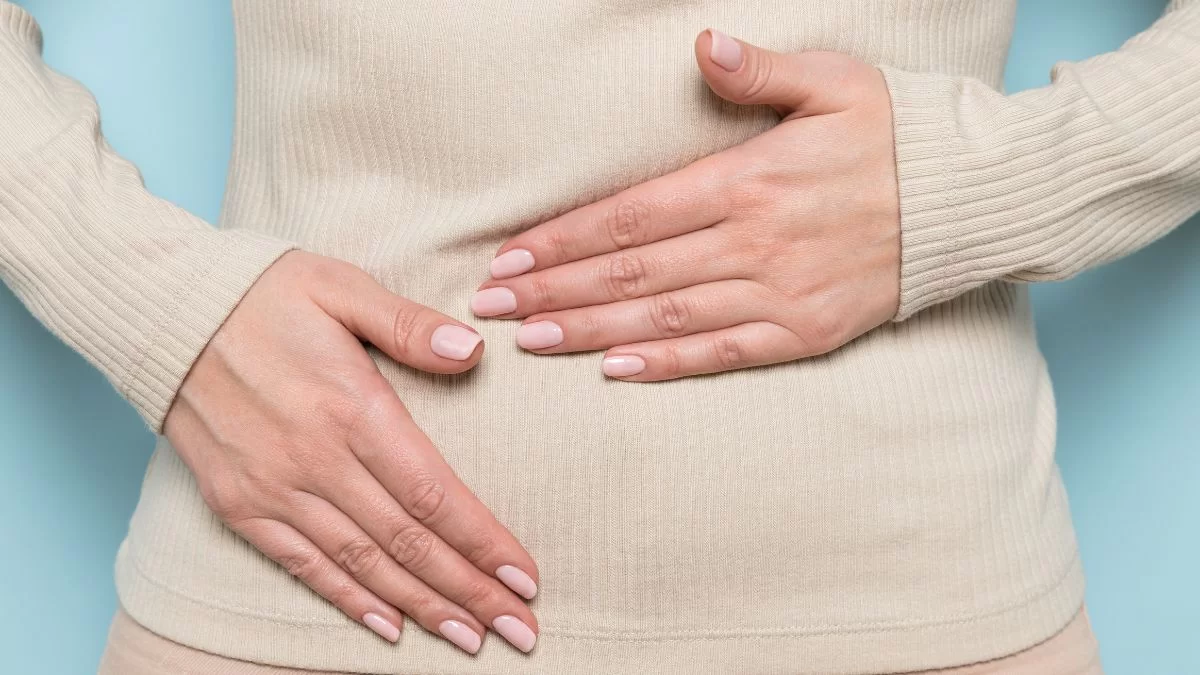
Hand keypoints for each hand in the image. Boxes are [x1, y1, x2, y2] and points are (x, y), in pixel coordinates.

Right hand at [164, 251, 539, 654]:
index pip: (434, 494)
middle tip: (519, 628)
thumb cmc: (262, 294)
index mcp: (352, 408)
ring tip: (470, 638)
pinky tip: (389, 628)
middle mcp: (316, 461)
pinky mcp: (240, 506)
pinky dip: (348, 600)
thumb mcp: (341, 287)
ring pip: (363, 565)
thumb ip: (409, 325)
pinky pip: (303, 565)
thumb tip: (474, 350)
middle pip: (408, 544)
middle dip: (469, 591)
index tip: (525, 576)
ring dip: (422, 608)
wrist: (162, 313)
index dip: (483, 542)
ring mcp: (274, 490)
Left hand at [472, 31, 899, 378]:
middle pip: (631, 272)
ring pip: (664, 317)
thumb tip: (702, 47)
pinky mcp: (805, 331)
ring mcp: (779, 293)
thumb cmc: (893, 134)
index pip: (629, 216)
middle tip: (493, 308)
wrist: (971, 202)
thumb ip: (761, 72)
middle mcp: (753, 242)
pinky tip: (615, 370)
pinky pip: (723, 353)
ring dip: (590, 330)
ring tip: (532, 341)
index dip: (561, 239)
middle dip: (555, 289)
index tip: (509, 258)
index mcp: (748, 180)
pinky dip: (666, 363)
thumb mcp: (834, 81)